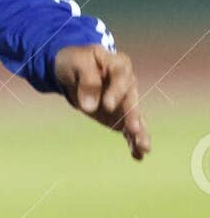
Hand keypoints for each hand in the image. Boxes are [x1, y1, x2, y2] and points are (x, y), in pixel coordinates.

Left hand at [53, 44, 150, 159]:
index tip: (107, 105)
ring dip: (139, 133)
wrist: (73, 69)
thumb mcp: (76, 63)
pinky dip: (132, 143)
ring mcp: (125, 101)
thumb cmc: (75, 61)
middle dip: (132, 115)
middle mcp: (127, 83)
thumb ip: (86, 80)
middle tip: (133, 129)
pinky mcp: (120, 116)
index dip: (116, 90)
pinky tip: (138, 156)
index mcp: (118, 64)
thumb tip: (89, 106)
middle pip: (131, 100)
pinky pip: (128, 130)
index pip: (121, 76)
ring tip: (143, 147)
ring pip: (134, 117)